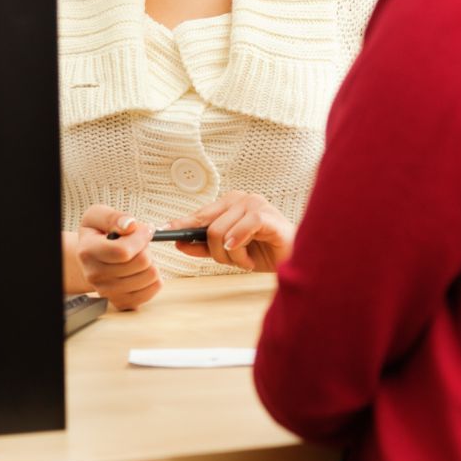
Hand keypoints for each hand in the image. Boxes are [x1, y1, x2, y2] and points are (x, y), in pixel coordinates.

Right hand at [77, 205, 161, 309]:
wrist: (91, 257)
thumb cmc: (97, 234)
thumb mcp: (98, 215)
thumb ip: (114, 217)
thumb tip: (130, 225)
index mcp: (88, 252)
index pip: (124, 251)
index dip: (141, 236)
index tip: (144, 229)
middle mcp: (95, 275)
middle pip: (142, 263)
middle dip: (146, 248)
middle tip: (138, 244)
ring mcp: (107, 291)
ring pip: (150, 276)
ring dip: (151, 263)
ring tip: (137, 257)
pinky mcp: (121, 301)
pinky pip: (152, 290)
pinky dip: (153, 278)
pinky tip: (142, 270)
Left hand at [166, 191, 294, 271]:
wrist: (295, 258)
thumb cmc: (264, 251)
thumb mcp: (229, 251)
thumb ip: (205, 246)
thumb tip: (179, 242)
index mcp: (232, 203)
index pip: (200, 214)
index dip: (183, 225)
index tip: (165, 232)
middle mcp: (242, 198)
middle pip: (207, 226)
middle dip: (215, 252)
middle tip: (232, 261)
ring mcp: (255, 204)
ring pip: (220, 233)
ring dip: (231, 257)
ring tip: (246, 261)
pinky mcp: (267, 216)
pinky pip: (240, 231)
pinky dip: (238, 248)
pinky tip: (248, 259)